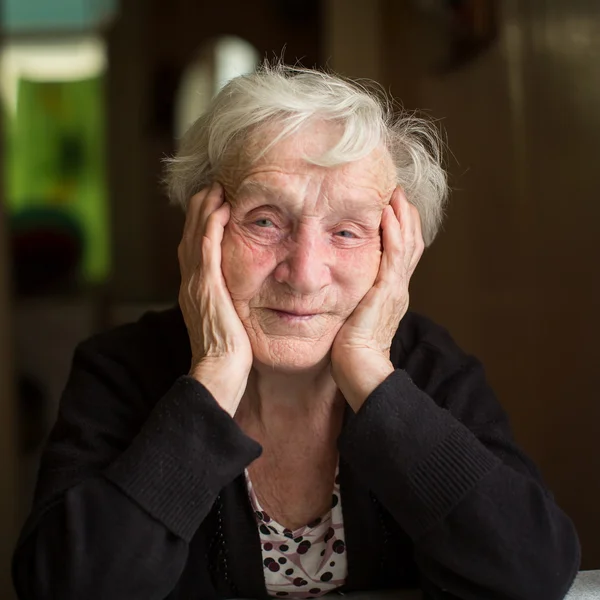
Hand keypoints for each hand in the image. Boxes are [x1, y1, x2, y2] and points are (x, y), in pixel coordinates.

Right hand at [178, 182, 252, 415]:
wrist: (218, 374)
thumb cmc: (230, 356)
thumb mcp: (231, 323)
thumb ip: (232, 305)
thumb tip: (245, 297)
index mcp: (197, 291)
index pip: (196, 248)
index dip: (203, 224)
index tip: (216, 204)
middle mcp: (191, 283)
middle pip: (191, 235)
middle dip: (201, 209)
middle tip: (213, 186)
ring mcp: (196, 284)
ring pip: (195, 236)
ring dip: (205, 209)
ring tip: (216, 188)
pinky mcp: (206, 288)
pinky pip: (205, 248)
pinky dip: (211, 226)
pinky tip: (221, 208)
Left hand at [331, 187, 423, 411]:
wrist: (360, 371)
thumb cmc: (350, 349)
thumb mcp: (352, 316)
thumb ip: (351, 297)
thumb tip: (334, 285)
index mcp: (391, 292)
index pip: (401, 252)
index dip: (399, 227)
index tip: (389, 205)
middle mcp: (398, 287)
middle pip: (411, 242)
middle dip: (404, 215)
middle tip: (396, 190)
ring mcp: (396, 288)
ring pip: (408, 243)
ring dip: (402, 215)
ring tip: (394, 192)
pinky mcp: (388, 291)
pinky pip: (394, 255)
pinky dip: (394, 231)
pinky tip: (387, 212)